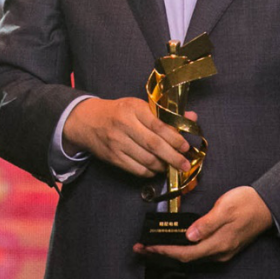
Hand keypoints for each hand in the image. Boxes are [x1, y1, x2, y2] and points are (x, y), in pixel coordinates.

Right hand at [63, 97, 191, 177]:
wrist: (87, 121)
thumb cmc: (119, 112)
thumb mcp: (139, 106)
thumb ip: (165, 113)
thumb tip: (191, 118)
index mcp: (133, 108)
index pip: (158, 125)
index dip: (174, 138)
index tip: (186, 147)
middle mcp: (125, 125)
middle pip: (154, 145)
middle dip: (173, 157)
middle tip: (184, 164)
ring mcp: (117, 143)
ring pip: (146, 159)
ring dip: (162, 165)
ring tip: (172, 166)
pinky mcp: (113, 157)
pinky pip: (136, 169)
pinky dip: (149, 172)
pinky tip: (156, 169)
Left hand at [134, 186, 272, 263]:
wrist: (268, 206)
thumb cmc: (247, 203)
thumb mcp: (226, 208)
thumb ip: (207, 223)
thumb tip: (189, 235)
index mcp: (218, 243)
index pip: (185, 253)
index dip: (164, 251)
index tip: (148, 247)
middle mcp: (219, 252)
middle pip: (185, 258)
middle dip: (162, 254)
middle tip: (142, 248)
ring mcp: (222, 251)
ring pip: (191, 257)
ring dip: (171, 252)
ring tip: (153, 246)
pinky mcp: (224, 246)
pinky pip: (199, 253)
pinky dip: (183, 250)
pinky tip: (175, 243)